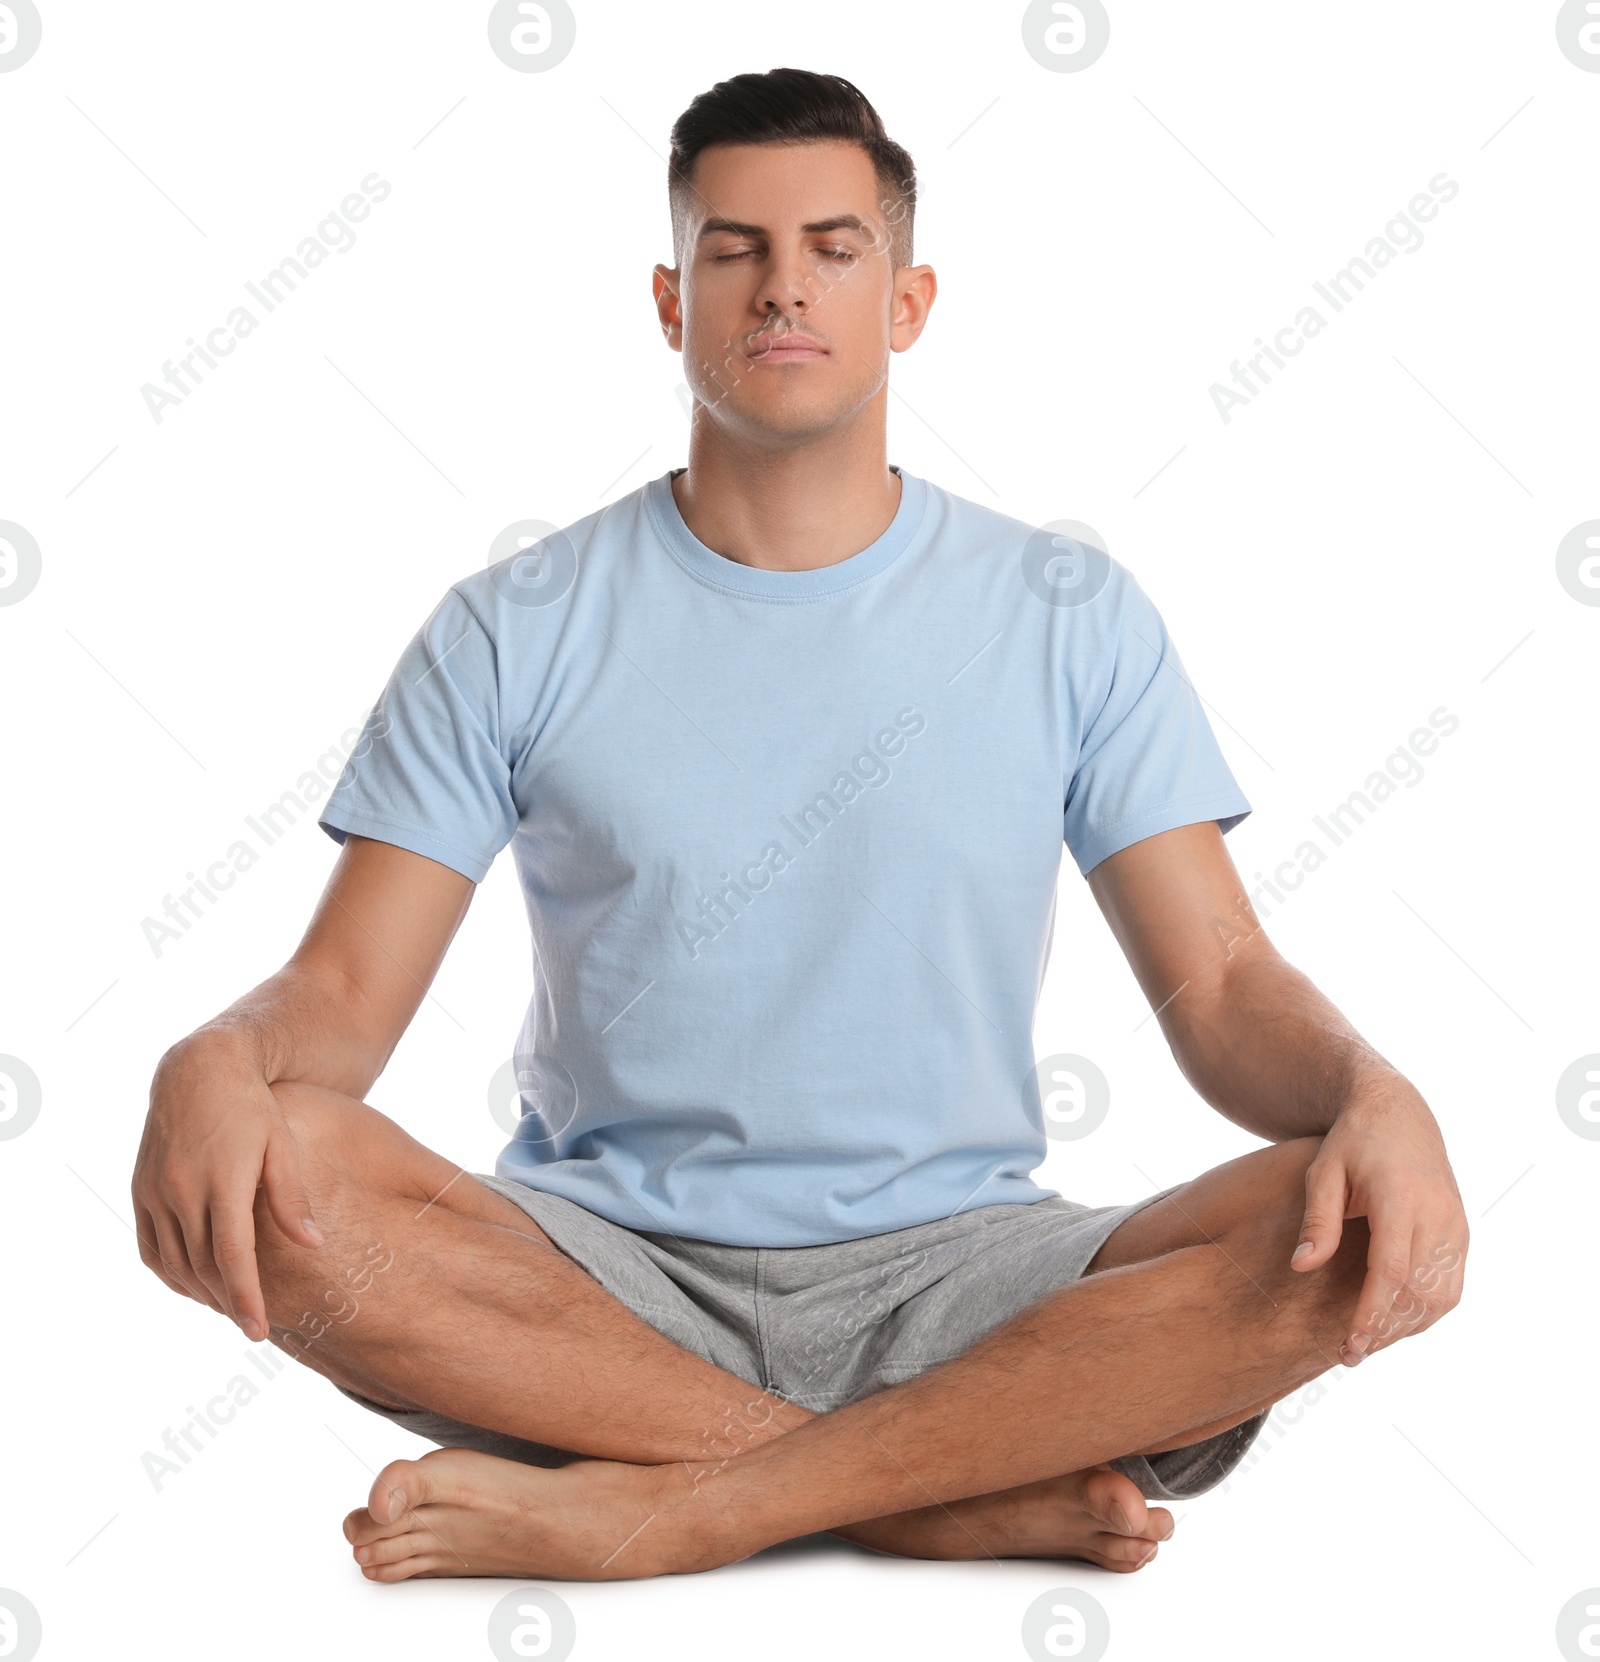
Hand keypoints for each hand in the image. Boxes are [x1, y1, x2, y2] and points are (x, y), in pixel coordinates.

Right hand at [132, 1035, 323, 1340]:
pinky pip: (150, 1248)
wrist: (200, 1071)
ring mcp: (155, 1192)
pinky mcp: (140, 1191)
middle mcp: (182, 1190)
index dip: (245, 1297)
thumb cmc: (253, 1107)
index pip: (232, 1256)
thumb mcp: (282, 1146)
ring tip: (229, 1306)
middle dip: (227, 1302)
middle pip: (203, 1267)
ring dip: (200, 1292)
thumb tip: (313, 1246)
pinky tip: (194, 1284)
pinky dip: (170, 1273)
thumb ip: (292, 1199)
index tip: (258, 1330)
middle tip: (253, 1323)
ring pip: (173, 1263)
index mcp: (223, 1180)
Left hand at [1289, 1077, 1466, 1364]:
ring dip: (1406, 1327)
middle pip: (1419, 1293)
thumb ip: (1317, 1219)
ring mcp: (1455, 1225)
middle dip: (1385, 1330)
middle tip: (1347, 1354)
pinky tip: (1392, 1321)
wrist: (1397, 1113)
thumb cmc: (1351, 1142)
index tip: (1349, 1345)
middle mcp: (1437, 1214)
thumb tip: (1301, 1267)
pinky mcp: (1461, 1233)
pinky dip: (1424, 1311)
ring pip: (1441, 1297)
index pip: (1391, 1272)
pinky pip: (1450, 1285)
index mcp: (1400, 1197)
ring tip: (1366, 1343)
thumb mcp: (1323, 1171)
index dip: (1372, 1314)